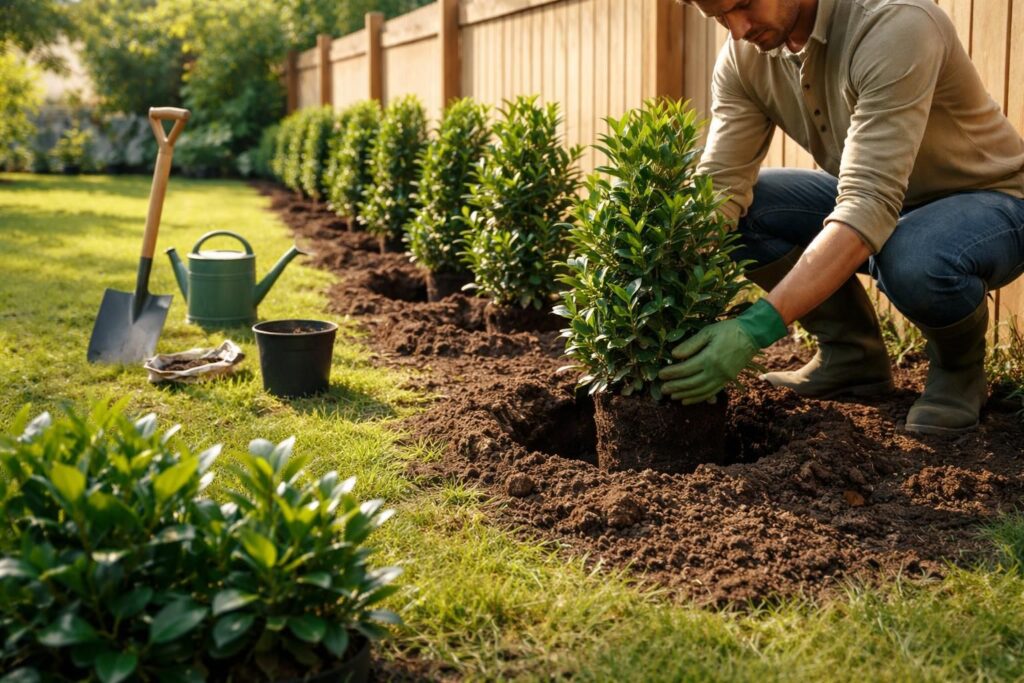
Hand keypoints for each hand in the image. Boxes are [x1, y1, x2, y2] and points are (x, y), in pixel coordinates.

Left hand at [658, 299, 786, 403]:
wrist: (752, 335)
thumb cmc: (728, 330)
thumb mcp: (708, 331)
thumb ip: (691, 344)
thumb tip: (674, 354)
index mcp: (710, 357)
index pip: (686, 369)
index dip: (672, 373)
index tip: (660, 375)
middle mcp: (716, 371)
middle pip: (692, 383)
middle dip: (676, 387)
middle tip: (662, 389)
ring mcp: (723, 377)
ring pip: (701, 391)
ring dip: (685, 395)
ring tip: (672, 396)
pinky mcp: (728, 380)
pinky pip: (711, 392)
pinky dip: (698, 398)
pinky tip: (687, 400)